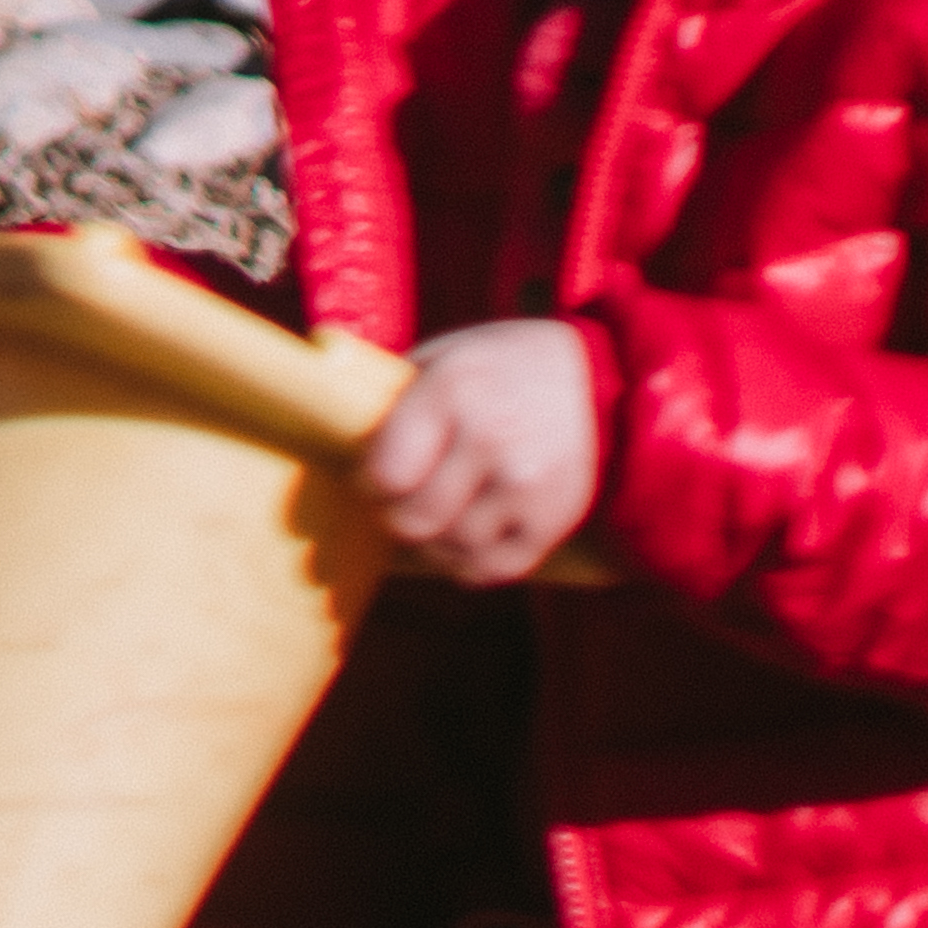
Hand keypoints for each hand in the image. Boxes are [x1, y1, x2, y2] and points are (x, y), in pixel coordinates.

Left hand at [360, 319, 602, 585]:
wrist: (598, 377)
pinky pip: (495, 569)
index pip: (386, 475)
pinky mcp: (557, 516)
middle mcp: (492, 438)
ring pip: (452, 550)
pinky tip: (463, 543)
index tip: (373, 479)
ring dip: (432, 546)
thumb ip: (390, 397)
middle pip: (415, 520)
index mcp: (452, 391)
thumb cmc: (497, 368)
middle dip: (396, 520)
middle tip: (398, 507)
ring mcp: (528, 482)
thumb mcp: (441, 358)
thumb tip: (329, 433)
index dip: (370, 485)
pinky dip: (469, 566)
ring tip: (432, 523)